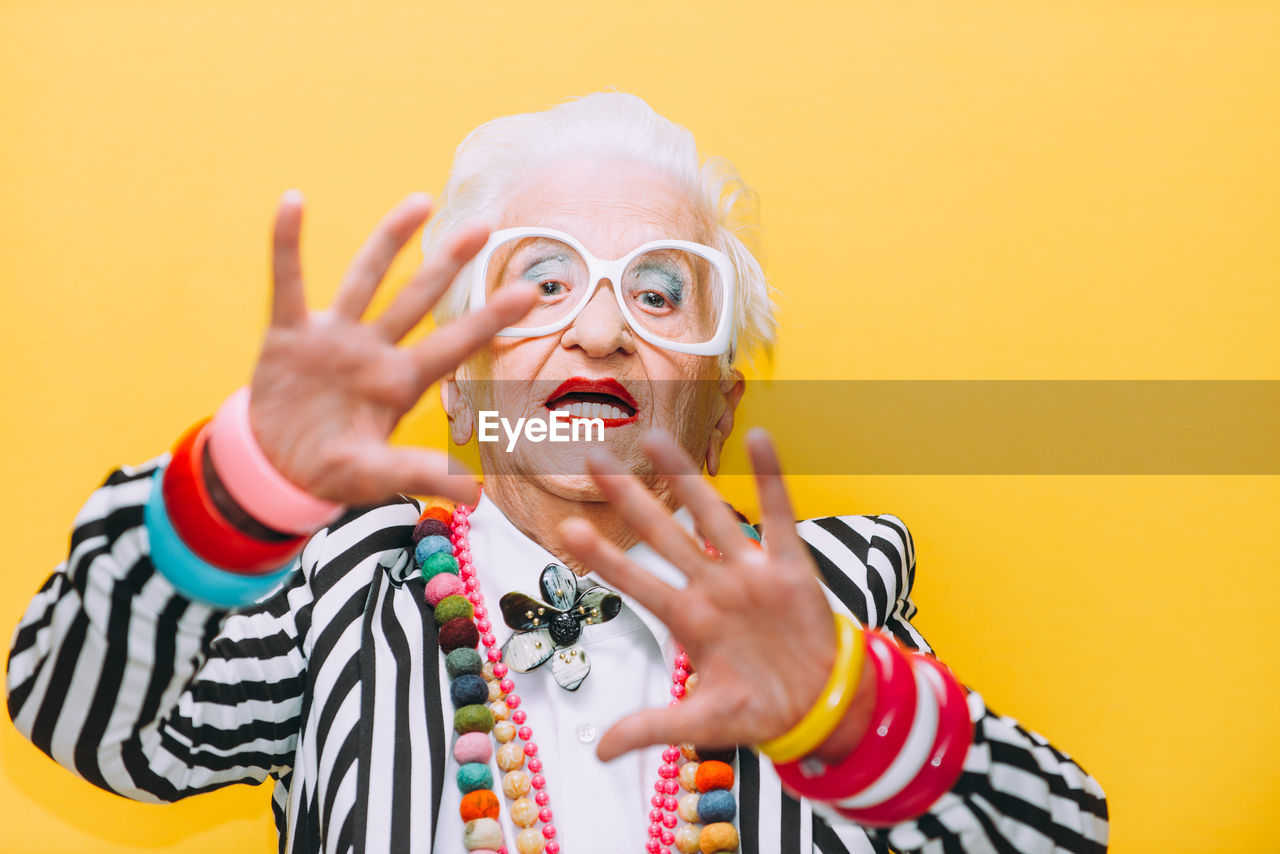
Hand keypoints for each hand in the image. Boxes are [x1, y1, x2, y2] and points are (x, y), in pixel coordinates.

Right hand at [247, 191, 535, 506]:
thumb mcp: (376, 478)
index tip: (530, 292)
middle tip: (485, 227)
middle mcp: (373, 352)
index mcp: (398, 384)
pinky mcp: (289, 334)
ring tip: (420, 202)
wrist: (274, 470)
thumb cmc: (331, 471)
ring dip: (389, 239)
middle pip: (417, 299)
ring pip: (365, 278)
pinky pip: (287, 282)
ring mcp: (333, 338)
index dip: (489, 319)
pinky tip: (293, 202)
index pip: (452, 345)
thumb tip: (477, 495)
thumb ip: (421, 475)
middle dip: (449, 264)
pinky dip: (287, 244)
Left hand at [558, 428, 846, 761]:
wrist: (818, 707)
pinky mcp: (792, 569)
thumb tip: (599, 753)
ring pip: (712, 514)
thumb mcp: (702, 720)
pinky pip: (782, 516)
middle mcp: (711, 586)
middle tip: (592, 459)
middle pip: (662, 533)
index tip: (566, 529)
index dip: (603, 557)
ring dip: (685, 477)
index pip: (636, 581)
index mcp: (688, 619)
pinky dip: (773, 477)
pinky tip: (761, 438)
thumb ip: (652, 726)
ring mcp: (749, 573)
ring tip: (654, 439)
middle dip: (628, 497)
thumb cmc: (756, 708)